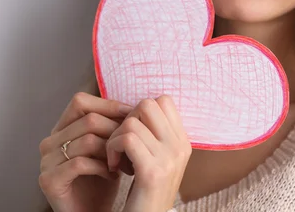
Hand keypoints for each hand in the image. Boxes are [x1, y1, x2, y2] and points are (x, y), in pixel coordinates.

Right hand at [39, 92, 133, 211]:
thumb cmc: (103, 179)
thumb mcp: (108, 146)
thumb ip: (112, 124)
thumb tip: (136, 103)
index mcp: (61, 129)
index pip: (80, 102)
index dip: (108, 105)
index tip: (132, 115)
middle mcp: (49, 142)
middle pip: (88, 119)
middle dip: (116, 130)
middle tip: (133, 144)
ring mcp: (46, 161)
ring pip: (86, 140)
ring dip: (111, 151)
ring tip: (125, 162)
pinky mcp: (49, 180)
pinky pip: (80, 163)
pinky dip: (102, 167)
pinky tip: (113, 175)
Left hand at [106, 95, 191, 211]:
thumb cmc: (144, 192)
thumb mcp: (155, 160)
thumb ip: (153, 135)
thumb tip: (136, 107)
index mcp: (182, 142)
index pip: (163, 100)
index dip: (140, 111)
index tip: (132, 133)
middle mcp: (180, 147)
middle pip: (148, 104)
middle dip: (127, 119)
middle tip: (122, 143)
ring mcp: (169, 159)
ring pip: (132, 122)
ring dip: (114, 138)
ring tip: (116, 158)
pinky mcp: (152, 171)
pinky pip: (126, 139)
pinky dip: (112, 149)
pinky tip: (113, 166)